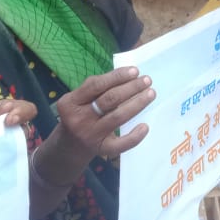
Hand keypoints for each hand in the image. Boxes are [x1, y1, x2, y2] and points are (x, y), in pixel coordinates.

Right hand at [38, 67, 154, 185]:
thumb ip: (97, 88)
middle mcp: (78, 119)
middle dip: (131, 88)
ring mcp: (90, 135)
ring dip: (137, 103)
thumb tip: (129, 74)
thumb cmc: (80, 115)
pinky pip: (120, 144)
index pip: (96, 85)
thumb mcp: (79, 100)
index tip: (135, 70)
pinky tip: (145, 126)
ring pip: (118, 117)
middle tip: (147, 80)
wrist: (68, 146)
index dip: (117, 76)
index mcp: (70, 102)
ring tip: (151, 93)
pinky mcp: (100, 149)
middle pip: (109, 100)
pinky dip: (134, 136)